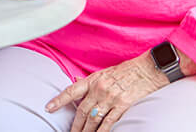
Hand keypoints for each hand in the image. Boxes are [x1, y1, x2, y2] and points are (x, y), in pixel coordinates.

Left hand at [46, 53, 169, 131]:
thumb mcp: (104, 72)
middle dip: (75, 124)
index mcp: (92, 80)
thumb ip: (90, 80)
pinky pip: (109, 121)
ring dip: (86, 130)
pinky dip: (102, 130)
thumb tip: (75, 80)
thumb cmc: (126, 70)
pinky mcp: (123, 105)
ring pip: (94, 118)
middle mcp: (99, 89)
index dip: (58, 100)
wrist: (147, 69)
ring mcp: (111, 98)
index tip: (48, 108)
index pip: (71, 91)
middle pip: (82, 110)